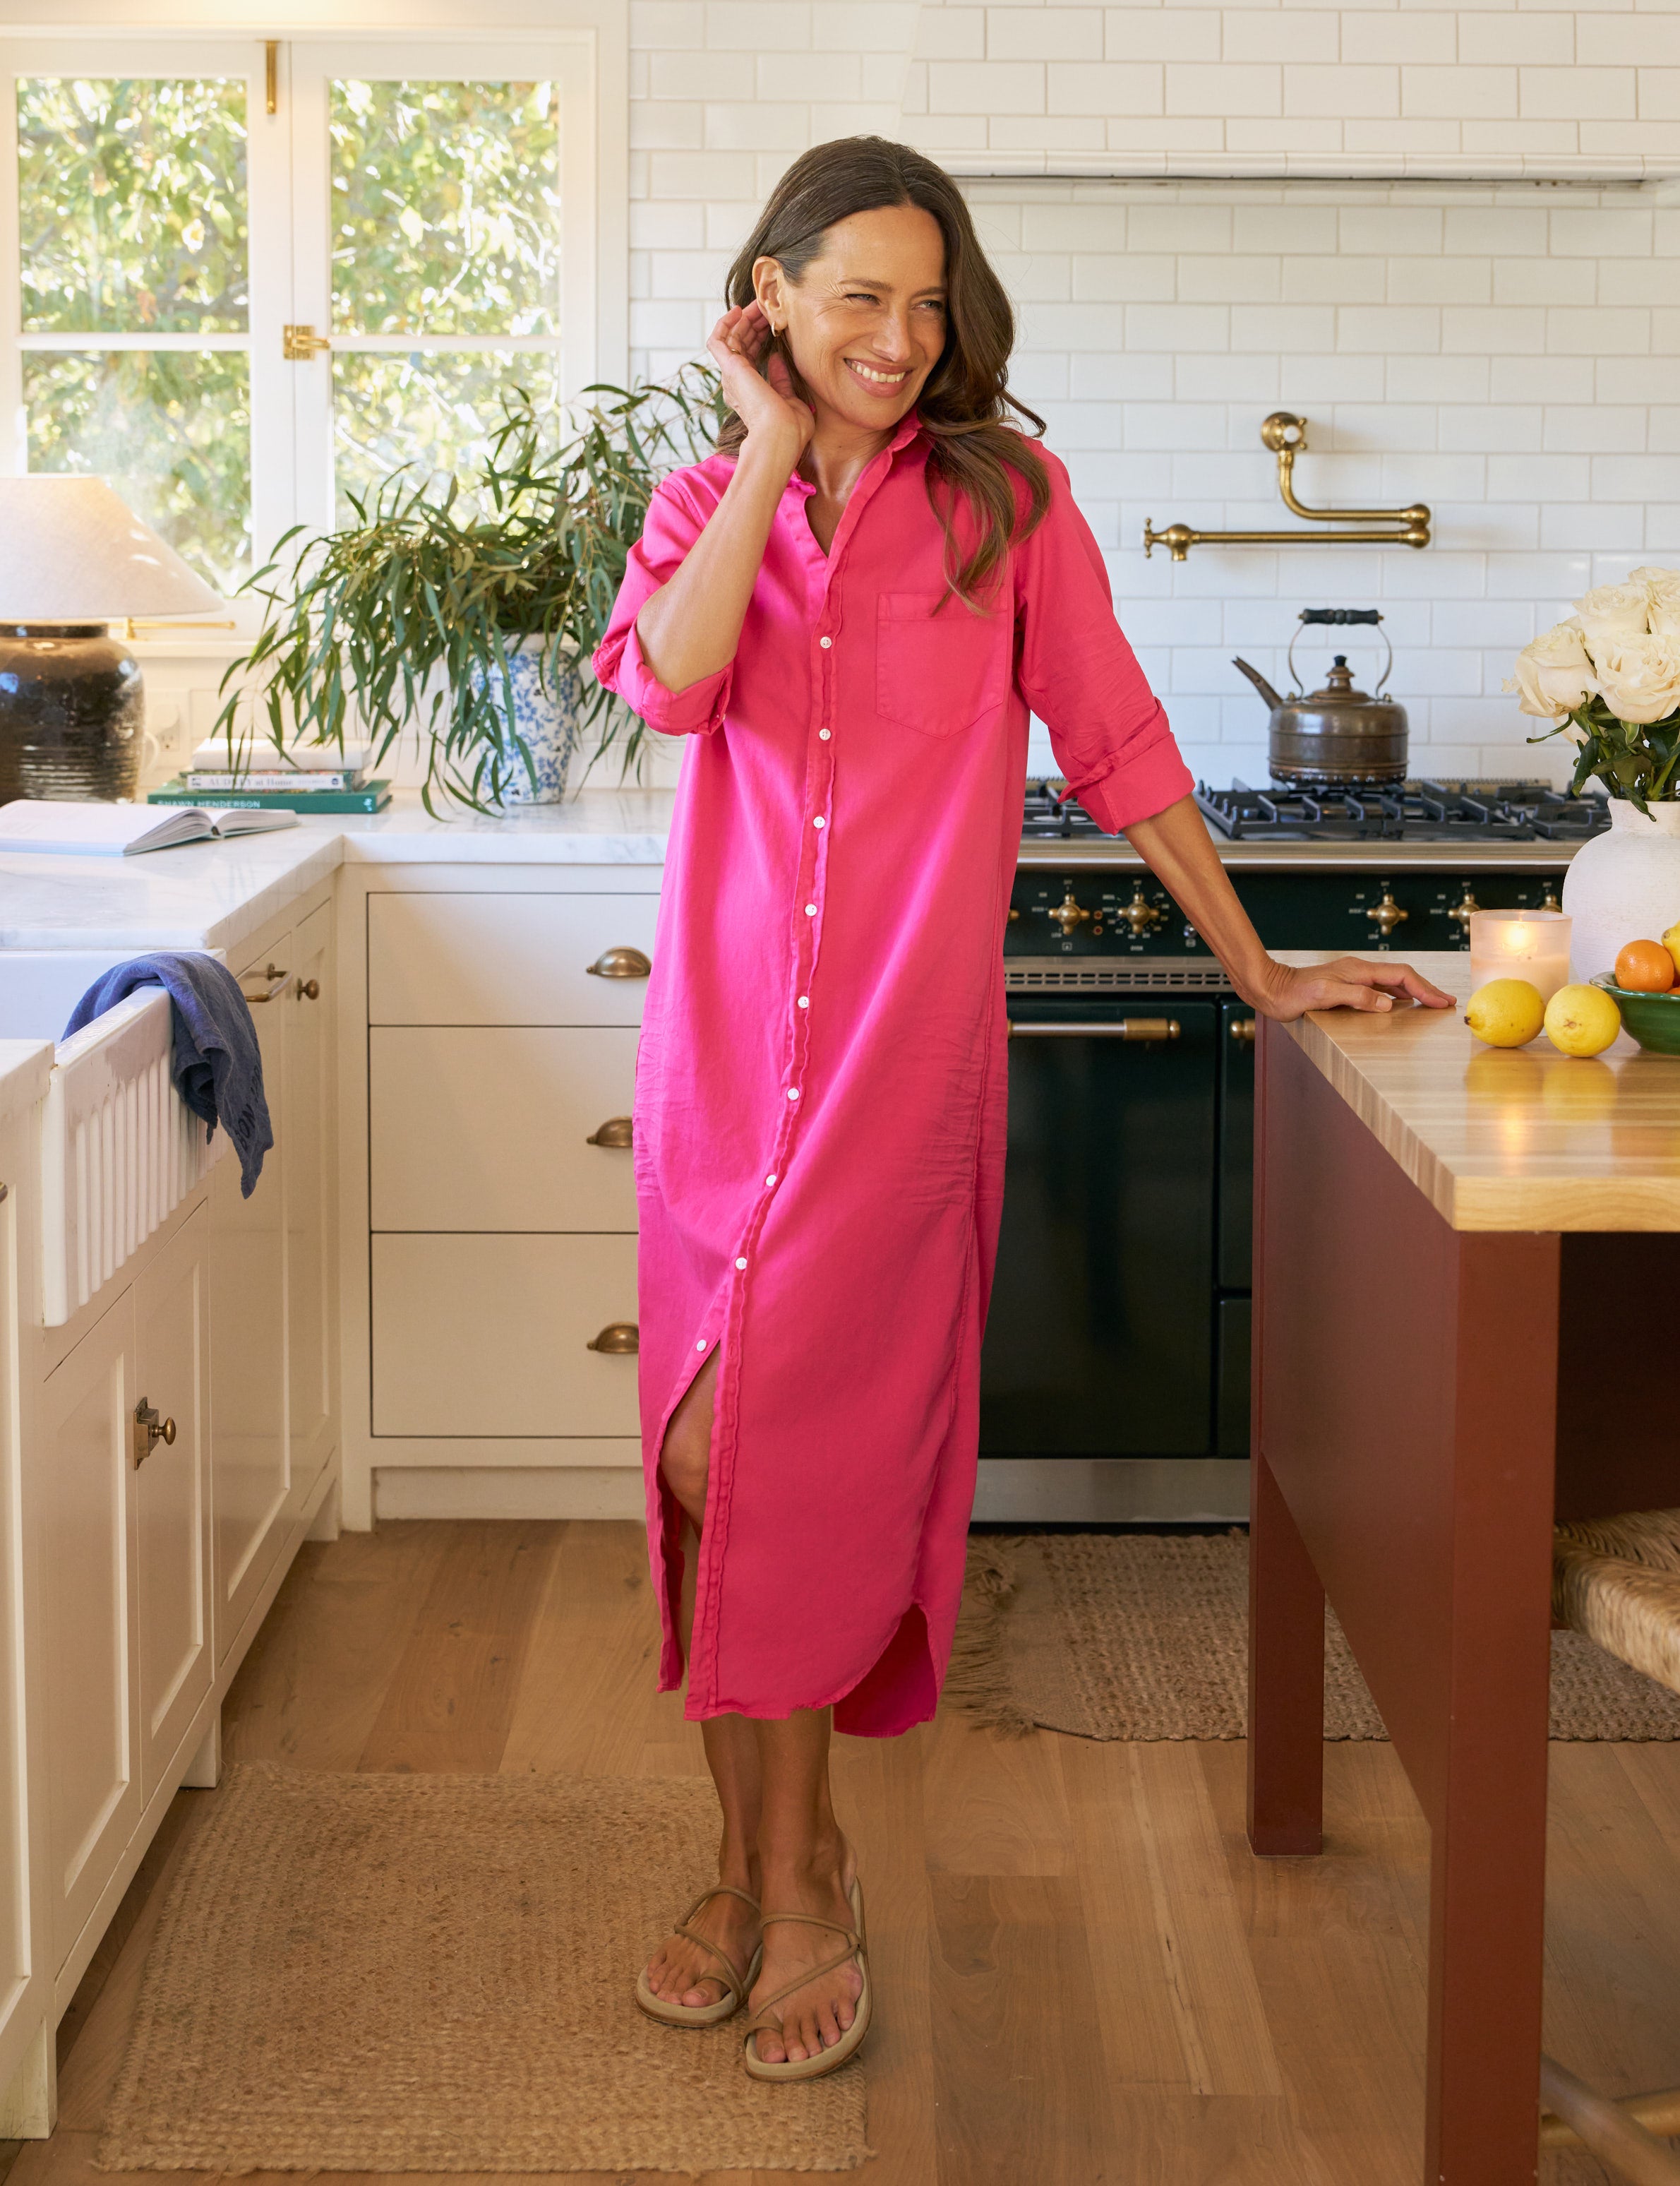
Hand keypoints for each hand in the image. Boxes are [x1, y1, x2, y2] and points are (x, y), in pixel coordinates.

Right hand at [706, 303, 813, 473]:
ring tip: (758, 304)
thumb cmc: (790, 428)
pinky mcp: (729, 369)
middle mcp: (737, 384)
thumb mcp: (791, 399)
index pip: (750, 357)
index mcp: (750, 392)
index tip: (773, 323)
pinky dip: (724, 323)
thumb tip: (777, 358)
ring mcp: (731, 376)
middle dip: (753, 324)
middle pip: (740, 344)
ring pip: (731, 338)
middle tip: (767, 307)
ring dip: (744, 319)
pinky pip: (717, 340)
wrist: (781, 435)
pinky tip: (738, 310)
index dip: (759, 337)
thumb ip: (781, 379)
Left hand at [1250, 955, 1454, 1021]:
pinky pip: (1380, 987)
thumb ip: (1357, 997)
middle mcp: (1358, 970)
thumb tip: (1387, 1004)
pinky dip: (1397, 994)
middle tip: (1445, 1001)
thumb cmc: (1293, 994)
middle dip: (1426, 988)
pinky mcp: (1346, 985)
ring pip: (1392, 981)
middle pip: (1402, 976)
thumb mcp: (1324, 996)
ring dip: (1414, 991)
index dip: (1424, 988)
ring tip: (1431, 1002)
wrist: (1270, 989)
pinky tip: (1400, 1004)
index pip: (1401, 976)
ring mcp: (1352, 977)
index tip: (1441, 1001)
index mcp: (1358, 970)